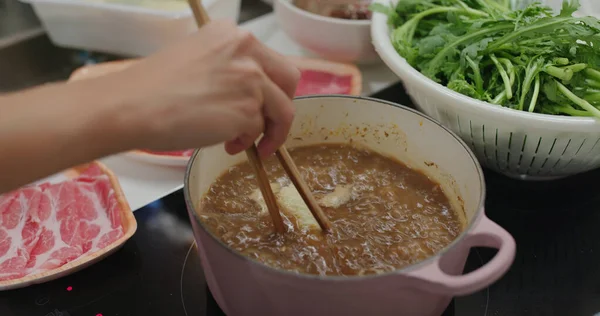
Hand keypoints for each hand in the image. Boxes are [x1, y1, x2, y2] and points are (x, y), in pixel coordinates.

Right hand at [105, 20, 299, 157]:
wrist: (132, 106)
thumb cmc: (153, 88)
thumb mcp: (195, 58)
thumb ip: (227, 66)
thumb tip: (245, 92)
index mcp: (232, 34)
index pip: (270, 59)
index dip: (270, 86)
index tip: (263, 103)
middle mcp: (247, 50)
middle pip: (289, 79)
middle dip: (282, 106)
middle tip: (267, 124)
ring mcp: (251, 80)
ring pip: (281, 110)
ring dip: (265, 131)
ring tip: (239, 142)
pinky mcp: (248, 109)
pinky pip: (260, 131)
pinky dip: (247, 142)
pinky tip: (226, 144)